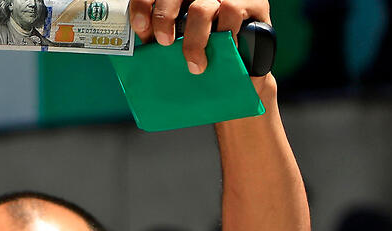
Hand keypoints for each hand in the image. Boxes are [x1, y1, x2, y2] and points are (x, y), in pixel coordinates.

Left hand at [129, 0, 269, 74]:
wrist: (250, 63)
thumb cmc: (213, 51)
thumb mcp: (186, 43)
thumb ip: (167, 40)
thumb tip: (144, 51)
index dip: (143, 5)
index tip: (141, 27)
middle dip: (163, 16)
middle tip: (163, 42)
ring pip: (202, 8)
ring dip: (195, 38)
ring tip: (195, 64)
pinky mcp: (250, 1)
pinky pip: (232, 11)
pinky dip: (225, 33)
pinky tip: (224, 49)